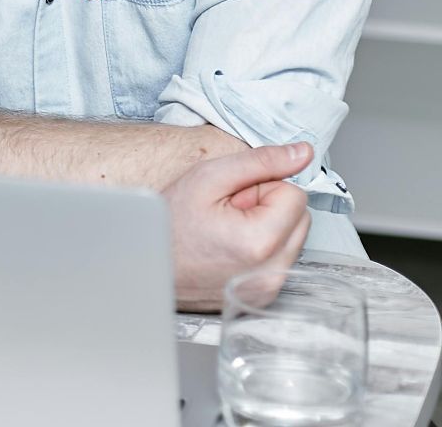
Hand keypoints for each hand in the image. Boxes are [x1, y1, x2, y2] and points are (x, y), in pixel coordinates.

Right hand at [166, 143, 313, 311]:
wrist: (144, 259)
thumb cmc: (167, 222)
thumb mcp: (208, 178)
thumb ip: (260, 161)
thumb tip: (303, 152)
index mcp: (261, 242)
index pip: (295, 195)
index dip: (262, 188)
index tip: (233, 198)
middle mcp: (271, 272)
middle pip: (300, 218)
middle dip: (269, 209)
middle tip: (229, 213)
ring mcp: (269, 288)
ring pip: (293, 238)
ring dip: (267, 228)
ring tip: (228, 231)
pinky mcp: (265, 295)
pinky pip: (281, 259)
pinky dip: (262, 249)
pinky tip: (231, 248)